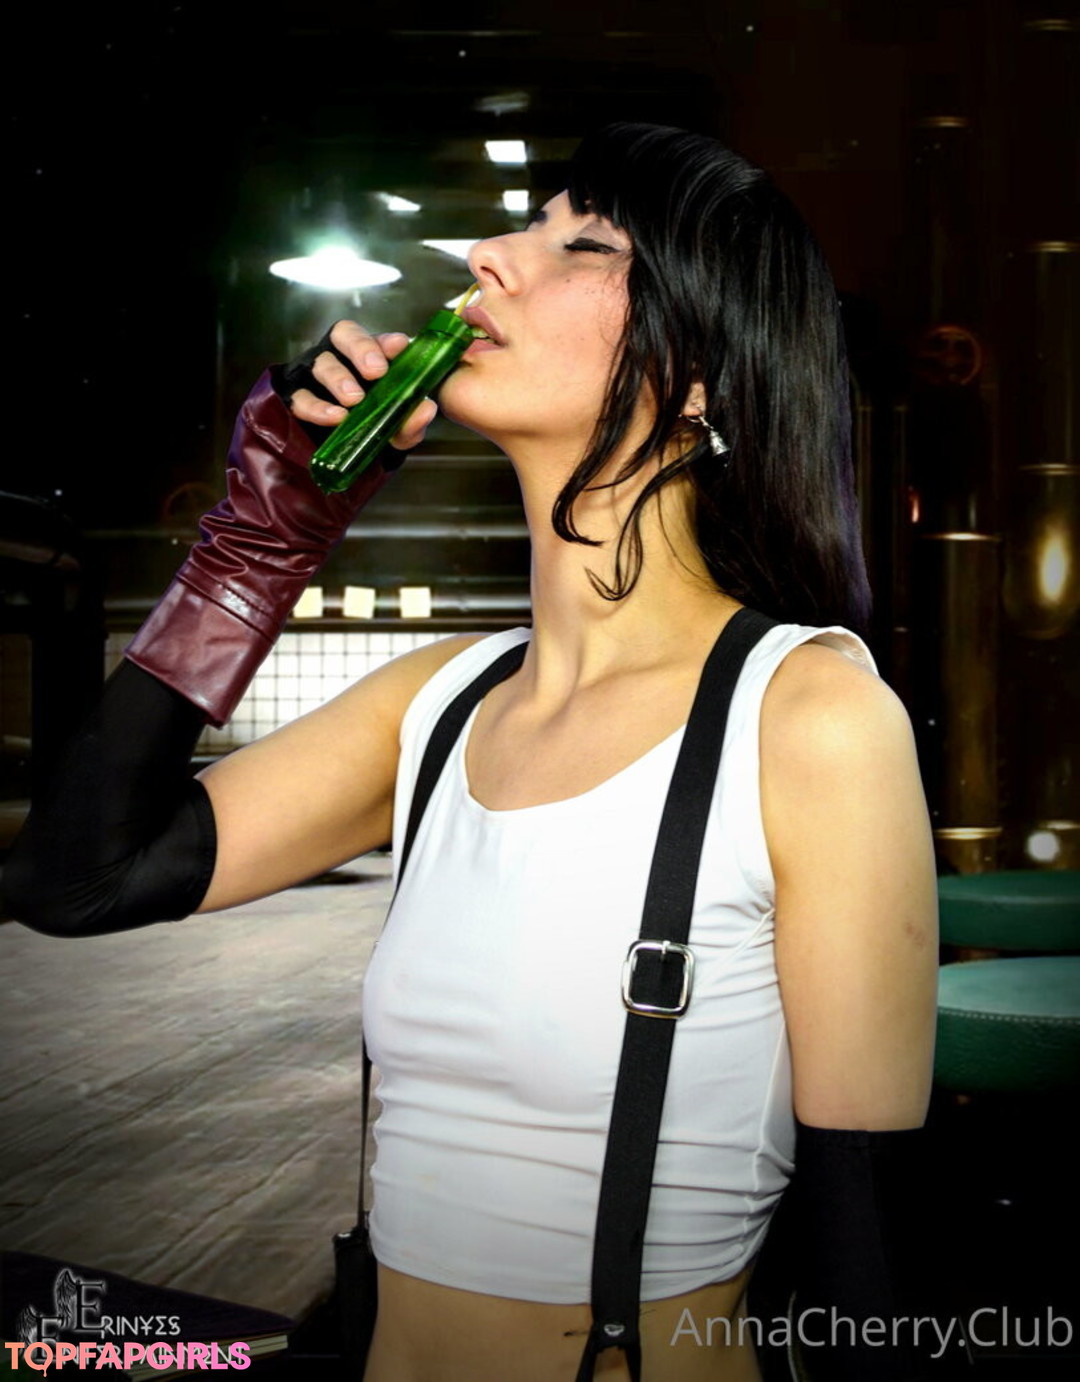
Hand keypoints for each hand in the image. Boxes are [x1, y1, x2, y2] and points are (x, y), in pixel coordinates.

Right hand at [275, 320, 438, 452]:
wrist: (341, 452)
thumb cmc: (371, 426)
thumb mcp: (396, 426)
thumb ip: (411, 419)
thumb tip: (426, 409)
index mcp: (367, 355)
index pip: (374, 336)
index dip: (385, 340)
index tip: (400, 347)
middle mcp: (339, 356)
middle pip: (343, 335)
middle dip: (360, 349)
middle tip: (375, 371)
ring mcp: (313, 374)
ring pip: (321, 363)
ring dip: (339, 378)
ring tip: (354, 399)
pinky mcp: (295, 396)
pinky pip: (300, 397)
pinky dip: (317, 407)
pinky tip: (335, 417)